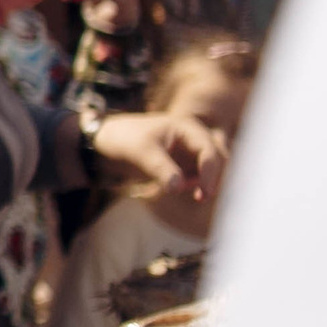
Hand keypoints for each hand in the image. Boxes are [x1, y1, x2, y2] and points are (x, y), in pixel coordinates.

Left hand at [92, 111, 227, 201]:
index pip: (209, 150)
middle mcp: (194, 140)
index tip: (202, 192)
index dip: (209, 172)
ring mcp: (191, 154)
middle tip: (200, 198)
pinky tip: (178, 190)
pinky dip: (196, 188)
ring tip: (179, 190)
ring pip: (212, 172)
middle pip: (219, 161)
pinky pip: (200, 180)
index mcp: (187, 128)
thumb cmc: (124, 140)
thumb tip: (178, 188)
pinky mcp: (185, 167)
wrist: (108, 145)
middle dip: (213, 179)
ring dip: (204, 185)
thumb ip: (160, 168)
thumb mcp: (140, 152)